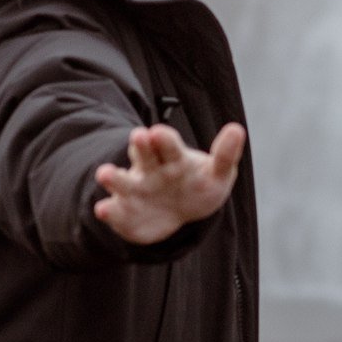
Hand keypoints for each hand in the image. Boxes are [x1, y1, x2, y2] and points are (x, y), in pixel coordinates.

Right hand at [94, 121, 245, 243]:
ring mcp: (134, 189)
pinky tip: (103, 209)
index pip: (167, 144)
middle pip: (143, 154)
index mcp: (172, 156)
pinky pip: (114, 209)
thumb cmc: (198, 186)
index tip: (159, 133)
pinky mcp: (123, 211)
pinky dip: (108, 210)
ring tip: (104, 174)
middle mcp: (150, 168)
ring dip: (113, 176)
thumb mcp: (217, 174)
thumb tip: (237, 129)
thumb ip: (225, 156)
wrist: (178, 212)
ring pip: (121, 180)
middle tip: (140, 136)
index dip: (163, 139)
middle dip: (140, 146)